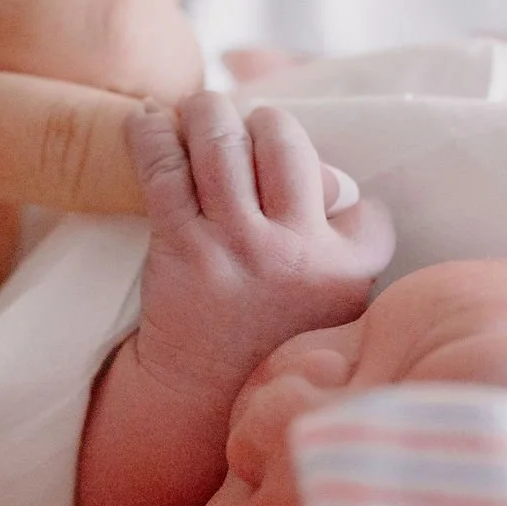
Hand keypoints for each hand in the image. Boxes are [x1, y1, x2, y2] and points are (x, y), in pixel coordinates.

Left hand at [127, 92, 392, 399]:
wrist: (197, 397)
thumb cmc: (264, 340)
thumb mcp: (329, 302)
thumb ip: (342, 245)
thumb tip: (335, 176)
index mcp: (346, 270)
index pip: (358, 200)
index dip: (335, 190)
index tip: (311, 192)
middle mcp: (298, 254)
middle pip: (285, 143)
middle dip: (262, 120)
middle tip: (243, 125)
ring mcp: (239, 248)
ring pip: (223, 140)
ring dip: (205, 110)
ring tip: (198, 108)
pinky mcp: (183, 249)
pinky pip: (165, 167)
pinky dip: (152, 132)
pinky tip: (147, 120)